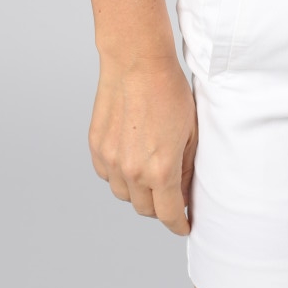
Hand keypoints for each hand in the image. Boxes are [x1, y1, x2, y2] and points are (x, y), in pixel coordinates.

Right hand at [88, 53, 197, 235]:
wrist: (137, 62)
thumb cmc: (169, 91)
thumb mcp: (191, 131)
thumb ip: (187, 167)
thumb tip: (184, 191)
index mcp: (160, 169)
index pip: (168, 214)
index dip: (178, 225)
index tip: (183, 226)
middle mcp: (132, 170)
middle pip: (145, 209)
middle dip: (160, 207)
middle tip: (171, 195)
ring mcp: (111, 159)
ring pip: (124, 195)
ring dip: (138, 192)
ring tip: (150, 173)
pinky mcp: (96, 146)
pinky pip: (107, 175)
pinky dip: (119, 175)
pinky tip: (131, 159)